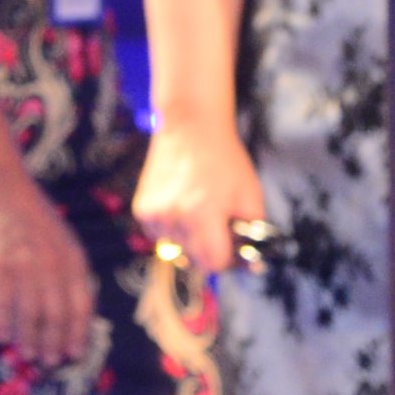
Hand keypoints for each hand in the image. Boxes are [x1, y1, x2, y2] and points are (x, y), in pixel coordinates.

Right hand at [0, 170, 98, 361]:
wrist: (3, 189)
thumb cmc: (34, 217)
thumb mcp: (64, 241)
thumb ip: (70, 272)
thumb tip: (72, 311)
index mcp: (73, 260)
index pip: (81, 307)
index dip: (77, 334)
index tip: (73, 355)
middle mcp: (52, 267)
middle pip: (55, 316)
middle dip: (52, 343)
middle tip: (48, 362)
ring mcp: (25, 267)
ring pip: (29, 315)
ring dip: (28, 339)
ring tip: (26, 354)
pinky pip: (1, 304)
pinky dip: (1, 323)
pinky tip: (1, 337)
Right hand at [136, 126, 268, 278]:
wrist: (190, 128)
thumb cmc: (225, 161)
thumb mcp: (250, 197)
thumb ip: (253, 236)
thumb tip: (252, 267)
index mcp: (201, 216)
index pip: (214, 264)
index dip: (229, 259)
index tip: (234, 246)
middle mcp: (173, 218)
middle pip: (194, 260)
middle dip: (210, 250)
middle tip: (219, 226)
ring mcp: (153, 214)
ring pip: (176, 249)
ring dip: (190, 240)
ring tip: (199, 212)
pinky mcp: (141, 209)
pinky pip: (160, 237)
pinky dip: (173, 230)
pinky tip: (182, 207)